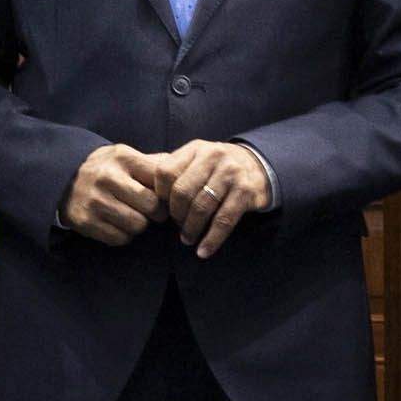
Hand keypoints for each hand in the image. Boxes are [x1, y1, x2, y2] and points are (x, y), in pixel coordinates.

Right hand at [60, 144, 175, 244]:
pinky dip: (123, 235)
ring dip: (140, 225)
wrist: (63, 178)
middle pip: (152, 206)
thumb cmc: (106, 168)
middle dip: (157, 213)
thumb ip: (153, 163)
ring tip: (132, 216)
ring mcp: (95, 201)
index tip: (166, 197)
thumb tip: (185, 169)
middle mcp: (108, 178)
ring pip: (138, 225)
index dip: (169, 192)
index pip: (161, 180)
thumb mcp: (126, 157)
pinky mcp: (86, 222)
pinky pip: (120, 238)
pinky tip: (117, 223)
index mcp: (123, 158)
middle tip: (151, 211)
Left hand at [158, 140, 271, 256]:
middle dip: (176, 215)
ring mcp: (231, 173)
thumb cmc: (218, 168)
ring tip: (187, 239)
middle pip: (182, 192)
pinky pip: (224, 220)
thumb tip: (142, 190)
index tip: (163, 209)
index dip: (160, 195)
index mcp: (196, 149)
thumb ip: (174, 170)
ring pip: (201, 207)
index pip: (166, 172)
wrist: (259, 166)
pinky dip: (212, 239)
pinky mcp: (246, 191)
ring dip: (191, 229)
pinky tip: (204, 251)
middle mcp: (213, 156)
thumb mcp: (197, 159)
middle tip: (177, 227)